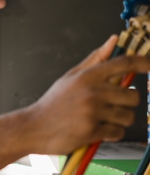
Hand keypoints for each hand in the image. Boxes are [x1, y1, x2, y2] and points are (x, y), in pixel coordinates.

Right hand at [26, 35, 149, 154]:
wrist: (35, 126)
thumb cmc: (54, 102)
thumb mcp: (71, 77)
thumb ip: (95, 60)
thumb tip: (114, 40)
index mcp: (88, 76)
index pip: (123, 64)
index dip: (143, 63)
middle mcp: (92, 91)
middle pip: (133, 96)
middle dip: (127, 103)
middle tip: (113, 105)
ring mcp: (93, 111)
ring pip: (128, 116)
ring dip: (119, 120)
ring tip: (102, 119)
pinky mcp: (92, 130)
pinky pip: (118, 132)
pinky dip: (111, 134)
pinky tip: (97, 130)